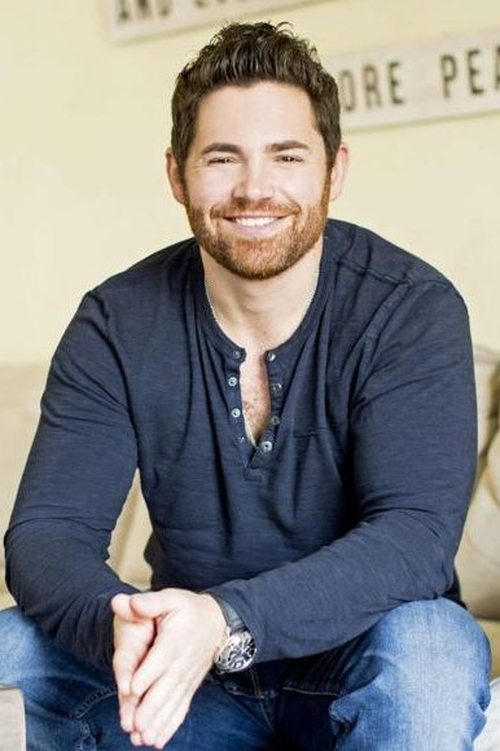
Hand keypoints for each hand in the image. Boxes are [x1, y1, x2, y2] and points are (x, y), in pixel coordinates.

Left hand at [111, 589, 226, 748]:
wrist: (217, 622)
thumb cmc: (189, 609)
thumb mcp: (170, 598)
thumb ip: (149, 602)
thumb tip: (129, 602)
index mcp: (174, 641)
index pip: (159, 660)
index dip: (146, 674)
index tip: (132, 690)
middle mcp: (182, 663)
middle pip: (164, 688)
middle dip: (150, 708)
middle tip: (135, 725)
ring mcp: (186, 678)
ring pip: (171, 703)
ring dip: (158, 722)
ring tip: (144, 738)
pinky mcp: (189, 687)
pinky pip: (181, 708)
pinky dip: (170, 725)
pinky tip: (159, 741)